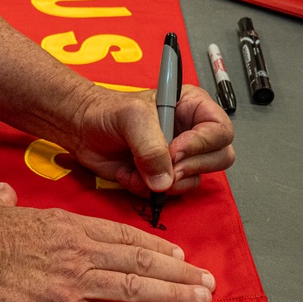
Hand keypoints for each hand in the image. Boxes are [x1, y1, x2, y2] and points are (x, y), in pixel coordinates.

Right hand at [0, 184, 215, 301]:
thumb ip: (2, 198)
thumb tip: (1, 191)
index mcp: (65, 225)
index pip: (119, 234)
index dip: (152, 243)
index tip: (175, 252)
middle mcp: (79, 250)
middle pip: (138, 260)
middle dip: (177, 271)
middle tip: (205, 280)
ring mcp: (74, 280)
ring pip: (135, 288)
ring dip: (173, 295)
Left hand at [60, 84, 233, 196]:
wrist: (81, 129)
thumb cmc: (106, 112)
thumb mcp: (132, 118)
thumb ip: (151, 146)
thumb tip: (166, 179)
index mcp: (192, 108)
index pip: (221, 130)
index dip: (201, 144)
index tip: (175, 150)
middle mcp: (191, 133)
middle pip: (219, 158)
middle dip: (189, 167)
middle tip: (164, 166)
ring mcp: (178, 157)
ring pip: (194, 180)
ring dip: (165, 181)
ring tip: (137, 167)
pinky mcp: (162, 176)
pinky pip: (168, 193)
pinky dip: (146, 189)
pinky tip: (128, 173)